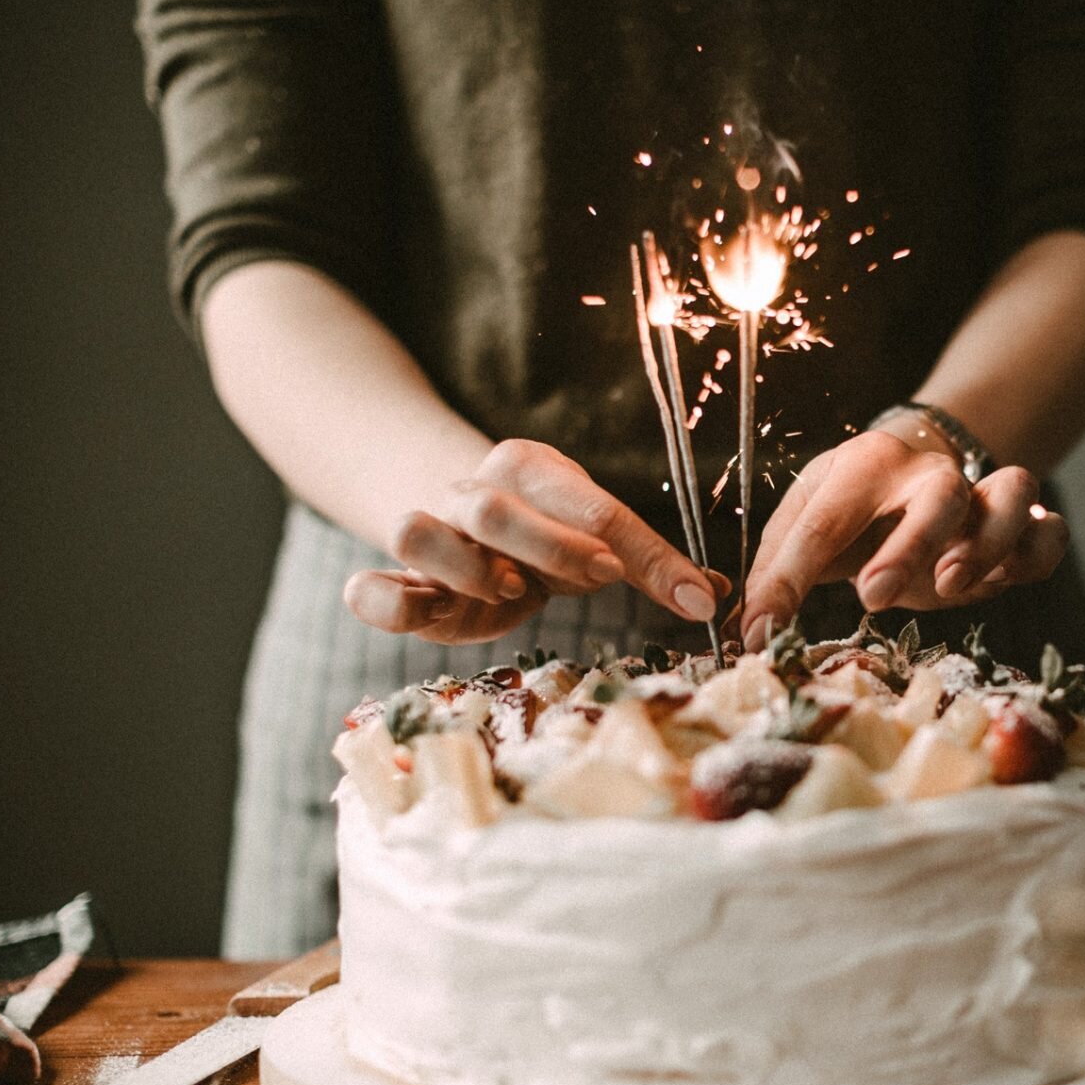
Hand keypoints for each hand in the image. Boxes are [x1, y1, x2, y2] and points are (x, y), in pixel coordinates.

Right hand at [344, 439, 723, 644]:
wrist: (460, 524)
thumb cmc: (543, 537)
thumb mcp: (596, 541)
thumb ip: (647, 564)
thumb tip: (717, 596)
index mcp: (531, 470)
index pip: (593, 507)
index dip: (646, 552)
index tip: (693, 596)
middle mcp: (471, 493)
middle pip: (492, 507)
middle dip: (549, 545)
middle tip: (601, 576)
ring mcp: (426, 534)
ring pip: (416, 532)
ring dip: (463, 566)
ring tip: (507, 590)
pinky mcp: (395, 584)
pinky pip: (367, 588)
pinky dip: (385, 602)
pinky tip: (424, 614)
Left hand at [741, 430, 1066, 648]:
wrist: (915, 465)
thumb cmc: (851, 507)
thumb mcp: (803, 522)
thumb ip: (775, 572)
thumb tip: (749, 632)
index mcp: (864, 466)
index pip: (823, 522)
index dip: (787, 580)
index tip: (760, 631)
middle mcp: (929, 474)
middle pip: (938, 494)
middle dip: (910, 546)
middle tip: (873, 596)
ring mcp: (982, 496)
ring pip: (1012, 492)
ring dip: (989, 541)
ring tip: (953, 586)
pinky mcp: (1020, 527)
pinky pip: (1050, 529)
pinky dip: (1040, 551)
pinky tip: (1011, 578)